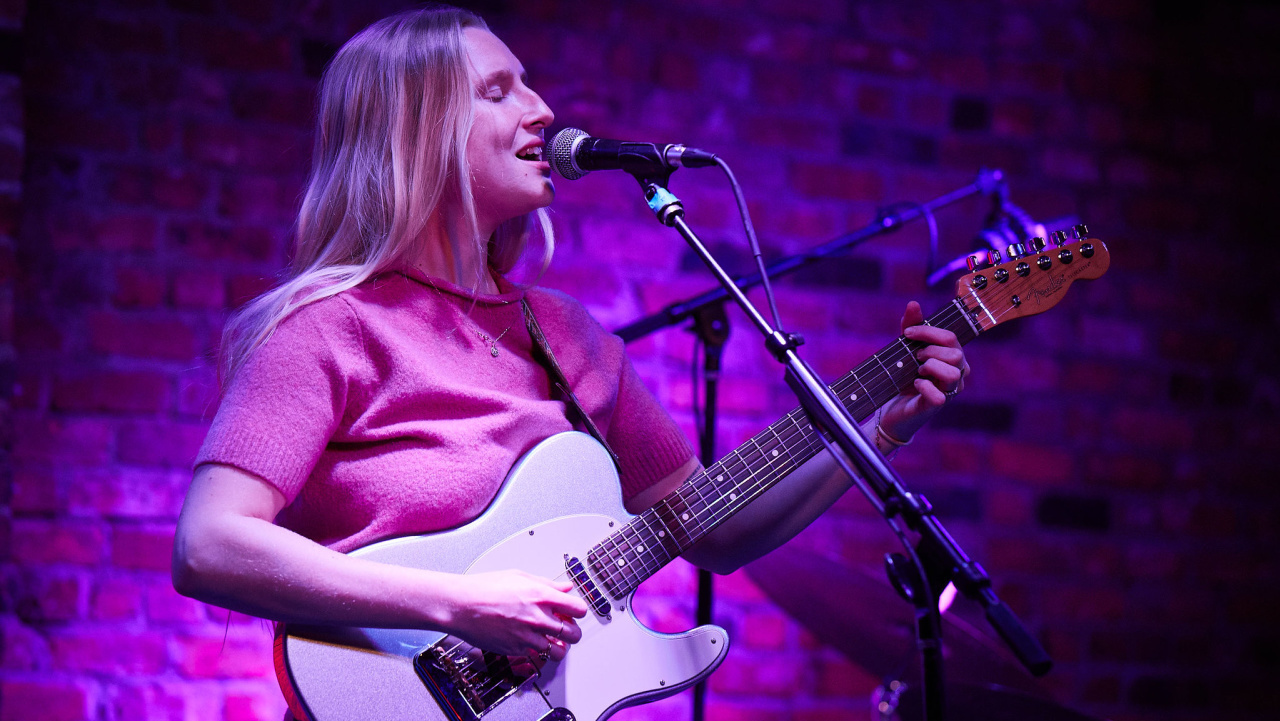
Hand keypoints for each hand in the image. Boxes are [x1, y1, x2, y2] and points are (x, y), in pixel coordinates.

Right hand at [444, 569, 586, 659]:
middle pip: (574, 634)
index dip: (578, 611)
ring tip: (551, 640)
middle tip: (565, 628)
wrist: (460, 605)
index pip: (579, 609)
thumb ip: (547, 584)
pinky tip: (529, 641)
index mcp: (541, 596)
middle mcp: (537, 617)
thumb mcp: (519, 576)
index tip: (573, 612)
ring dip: (558, 647)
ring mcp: (527, 636)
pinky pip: (536, 656)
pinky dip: (536, 651)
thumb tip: (566, 588)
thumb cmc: (484, 588)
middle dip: (572, 632)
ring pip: (559, 652)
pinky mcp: (515, 650)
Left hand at [878, 301, 968, 441]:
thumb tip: (914, 303)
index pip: (951, 338)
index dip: (928, 332)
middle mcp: (957, 374)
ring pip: (954, 373)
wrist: (892, 407)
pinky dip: (924, 387)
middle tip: (915, 357)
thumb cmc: (903, 376)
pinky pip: (939, 396)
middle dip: (930, 351)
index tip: (907, 334)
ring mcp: (949, 392)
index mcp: (953, 357)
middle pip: (956, 353)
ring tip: (918, 370)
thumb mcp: (905, 348)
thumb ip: (911, 327)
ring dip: (931, 367)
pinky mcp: (936, 406)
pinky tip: (915, 385)